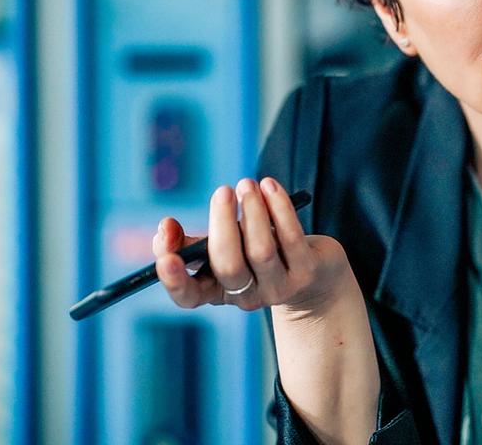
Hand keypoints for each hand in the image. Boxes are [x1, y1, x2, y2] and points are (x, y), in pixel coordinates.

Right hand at [153, 177, 350, 313]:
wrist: (315, 275)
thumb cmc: (257, 252)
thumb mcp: (224, 248)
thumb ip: (191, 242)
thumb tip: (165, 227)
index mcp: (216, 292)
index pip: (189, 297)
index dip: (175, 281)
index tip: (166, 256)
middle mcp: (245, 296)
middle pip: (228, 267)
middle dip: (223, 225)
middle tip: (222, 190)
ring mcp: (279, 288)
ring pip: (261, 250)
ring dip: (253, 211)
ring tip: (247, 183)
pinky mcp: (306, 272)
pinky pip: (291, 237)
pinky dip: (279, 207)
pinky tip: (270, 186)